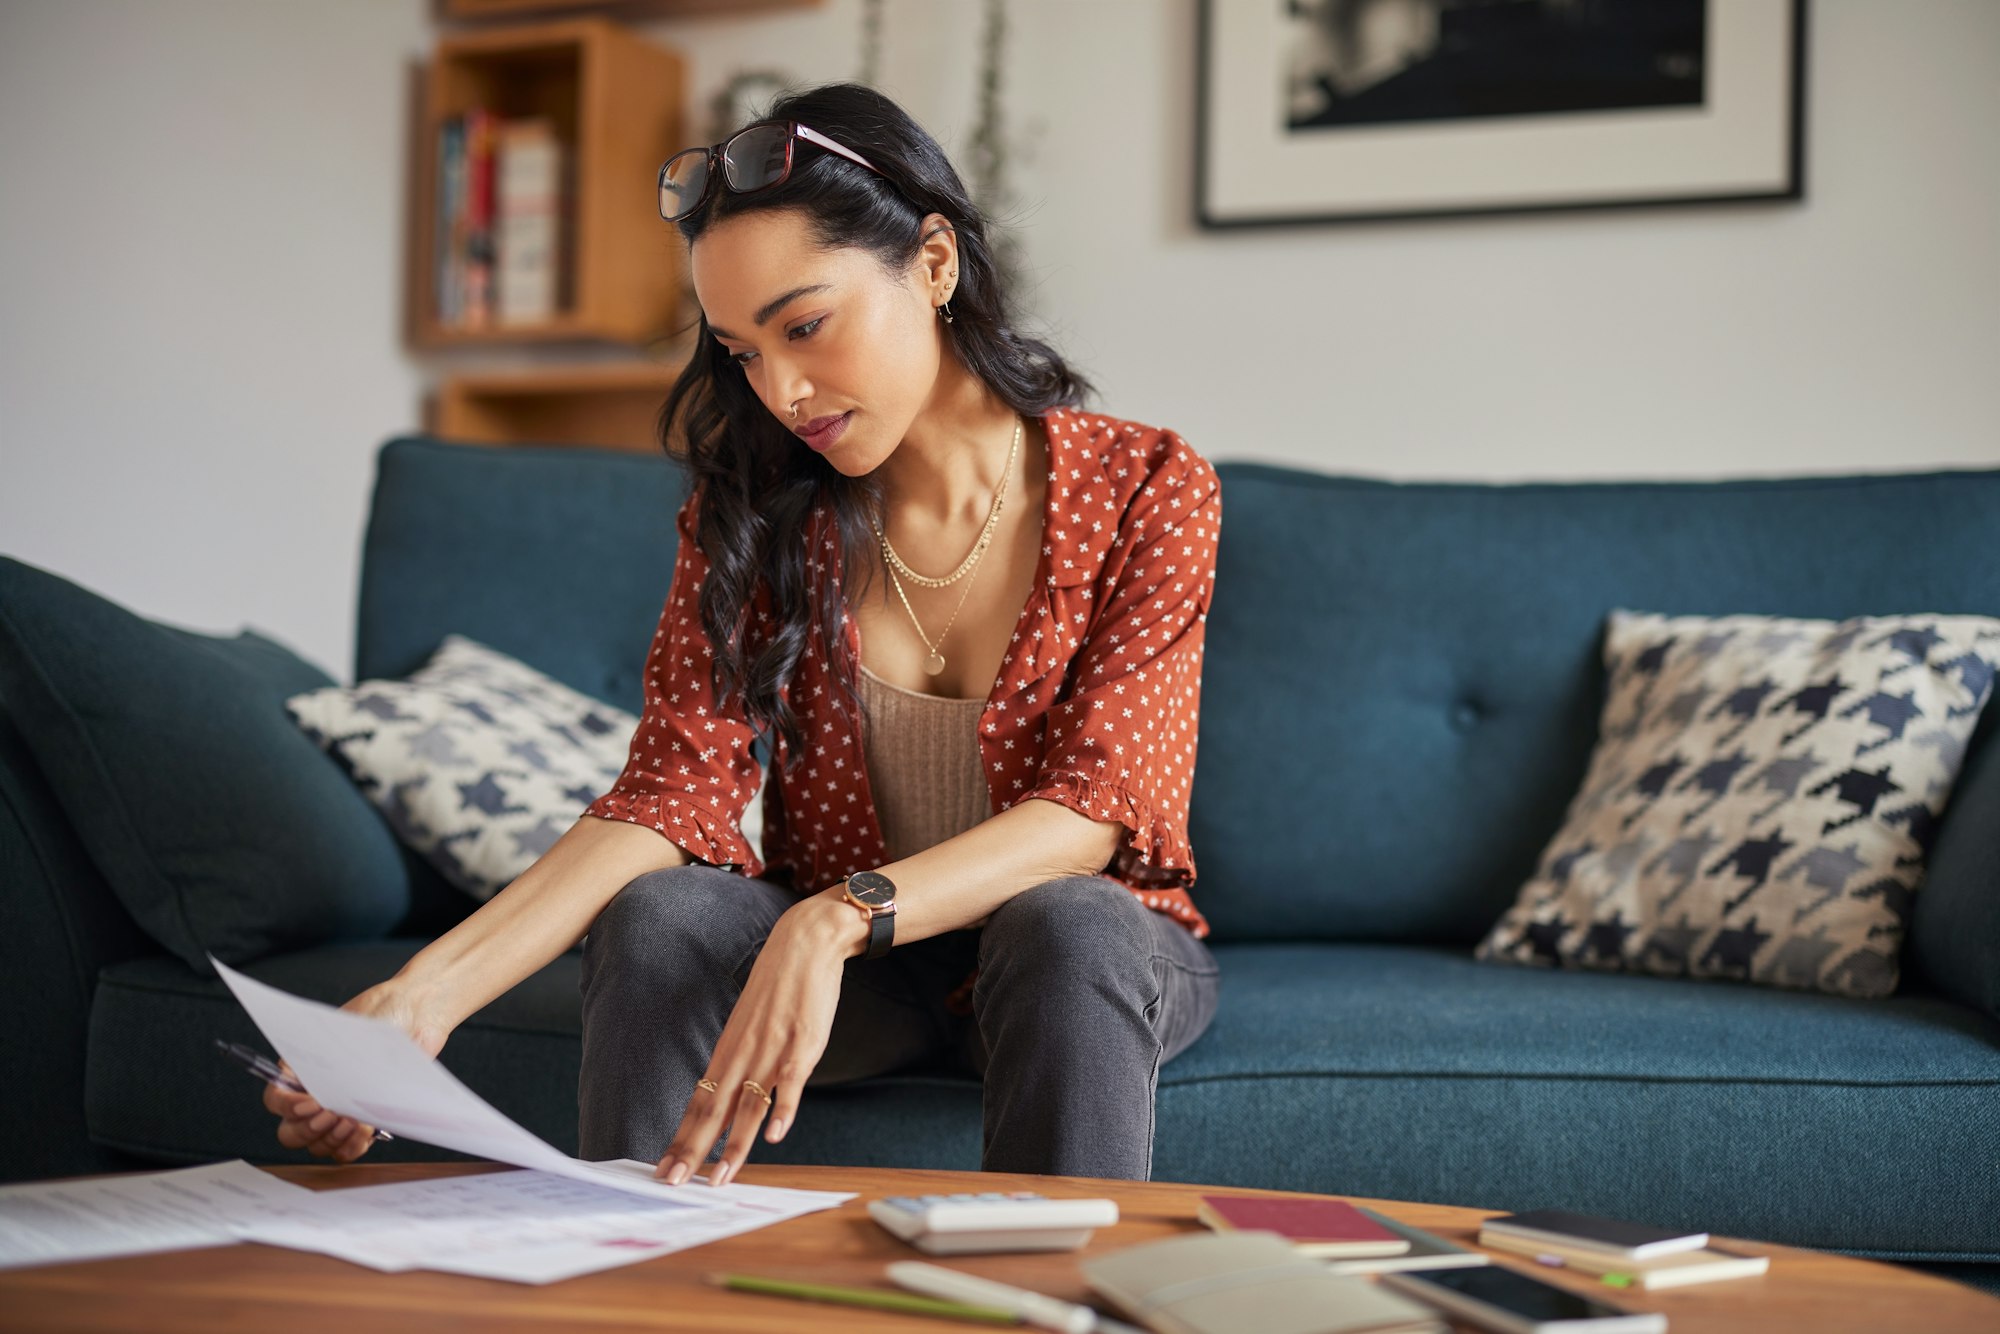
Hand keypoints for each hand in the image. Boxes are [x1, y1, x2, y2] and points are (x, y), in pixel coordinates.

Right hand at [263, 979, 451, 1163]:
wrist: (415, 1015)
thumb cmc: (381, 1015)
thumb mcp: (352, 1029)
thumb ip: (337, 1059)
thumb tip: (335, 1085)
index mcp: (301, 1070)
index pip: (276, 1099)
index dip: (287, 1106)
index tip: (310, 1102)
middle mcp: (315, 1095)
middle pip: (291, 1131)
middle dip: (309, 1128)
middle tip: (332, 1113)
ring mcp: (338, 1112)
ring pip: (317, 1145)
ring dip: (331, 1138)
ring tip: (353, 1120)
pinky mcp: (363, 1123)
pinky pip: (345, 1150)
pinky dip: (351, 1146)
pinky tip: (364, 1130)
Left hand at [653, 892, 860, 1186]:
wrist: (804, 943)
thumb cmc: (778, 988)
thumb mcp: (750, 1026)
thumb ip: (742, 1063)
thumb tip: (732, 1102)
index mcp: (728, 1052)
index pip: (699, 1104)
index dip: (681, 1138)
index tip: (664, 1168)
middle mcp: (744, 1055)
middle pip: (714, 1110)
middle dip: (693, 1151)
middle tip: (674, 1183)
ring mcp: (773, 1050)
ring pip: (749, 1106)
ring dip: (734, 1146)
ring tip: (720, 1177)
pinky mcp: (803, 1043)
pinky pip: (790, 1082)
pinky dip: (783, 1110)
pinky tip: (775, 1136)